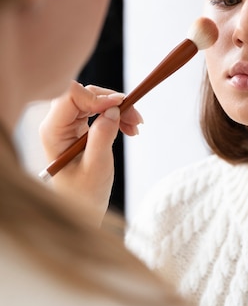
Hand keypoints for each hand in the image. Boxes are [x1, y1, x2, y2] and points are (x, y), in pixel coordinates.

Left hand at [39, 80, 142, 222]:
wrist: (81, 210)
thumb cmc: (83, 194)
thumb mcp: (96, 166)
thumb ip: (102, 136)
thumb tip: (112, 110)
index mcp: (53, 131)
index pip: (70, 96)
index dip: (96, 96)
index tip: (120, 106)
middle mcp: (57, 124)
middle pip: (84, 95)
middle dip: (112, 102)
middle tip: (136, 118)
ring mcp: (67, 125)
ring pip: (94, 100)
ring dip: (118, 109)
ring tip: (136, 126)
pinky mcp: (77, 128)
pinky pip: (98, 110)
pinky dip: (116, 116)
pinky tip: (129, 129)